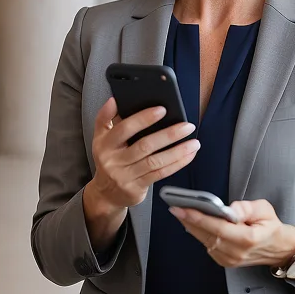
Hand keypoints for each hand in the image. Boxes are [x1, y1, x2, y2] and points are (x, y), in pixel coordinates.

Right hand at [87, 97, 198, 211]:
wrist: (105, 194)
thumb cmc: (109, 159)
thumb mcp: (100, 138)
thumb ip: (105, 118)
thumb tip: (114, 100)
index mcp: (104, 144)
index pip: (124, 128)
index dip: (142, 118)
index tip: (162, 109)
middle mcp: (113, 160)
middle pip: (144, 145)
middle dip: (168, 135)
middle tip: (187, 126)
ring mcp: (125, 176)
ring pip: (155, 161)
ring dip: (178, 151)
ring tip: (194, 142)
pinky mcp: (137, 188)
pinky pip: (160, 173)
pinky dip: (177, 164)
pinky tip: (188, 156)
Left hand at [170, 200, 294, 268]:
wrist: (279, 248)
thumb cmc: (271, 226)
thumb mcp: (264, 209)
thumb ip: (246, 208)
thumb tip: (229, 208)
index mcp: (248, 239)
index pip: (218, 228)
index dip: (199, 218)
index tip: (184, 208)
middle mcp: (237, 252)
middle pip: (207, 235)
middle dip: (189, 220)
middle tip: (176, 207)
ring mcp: (230, 259)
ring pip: (205, 241)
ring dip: (192, 227)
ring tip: (181, 212)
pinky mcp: (226, 262)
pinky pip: (208, 246)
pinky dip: (200, 234)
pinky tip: (193, 224)